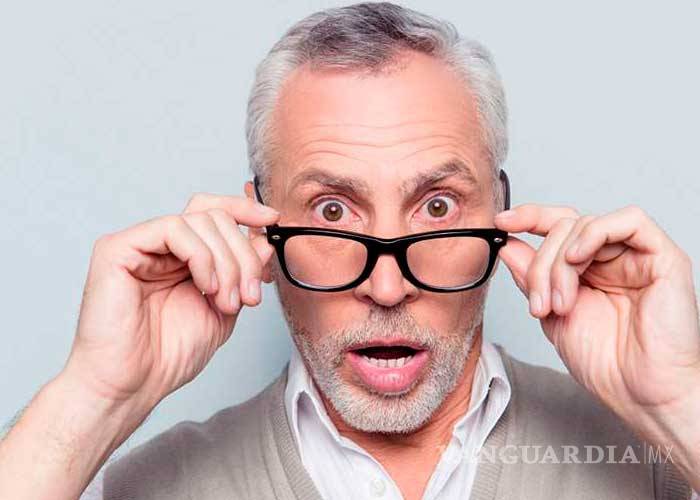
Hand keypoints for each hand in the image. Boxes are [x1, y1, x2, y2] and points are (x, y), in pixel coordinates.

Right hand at [64, 193, 279, 412]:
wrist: (133, 385)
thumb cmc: (170, 355)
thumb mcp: (224, 309)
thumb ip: (242, 273)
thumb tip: (263, 239)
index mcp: (182, 256)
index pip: (212, 212)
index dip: (244, 209)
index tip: (273, 219)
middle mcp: (159, 246)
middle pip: (214, 216)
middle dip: (243, 254)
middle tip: (249, 295)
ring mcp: (138, 245)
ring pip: (199, 220)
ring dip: (227, 262)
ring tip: (227, 301)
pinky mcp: (118, 249)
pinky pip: (173, 228)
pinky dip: (201, 256)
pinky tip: (206, 286)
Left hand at [494, 204, 699, 448]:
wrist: (641, 395)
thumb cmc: (605, 364)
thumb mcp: (551, 316)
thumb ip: (531, 279)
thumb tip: (508, 246)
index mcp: (587, 270)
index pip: (558, 227)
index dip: (529, 218)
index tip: (501, 223)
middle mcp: (612, 258)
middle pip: (565, 226)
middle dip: (541, 263)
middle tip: (539, 303)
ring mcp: (637, 256)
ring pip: (587, 224)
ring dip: (560, 261)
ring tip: (560, 302)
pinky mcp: (664, 257)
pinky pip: (630, 220)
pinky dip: (594, 233)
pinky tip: (577, 259)